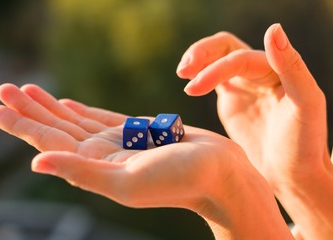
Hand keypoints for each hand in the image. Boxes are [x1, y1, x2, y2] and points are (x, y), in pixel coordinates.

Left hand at [0, 83, 291, 238]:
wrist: (217, 172)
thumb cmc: (178, 179)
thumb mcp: (125, 181)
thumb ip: (81, 172)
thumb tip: (37, 164)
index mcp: (95, 168)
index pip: (48, 142)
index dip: (21, 124)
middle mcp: (101, 156)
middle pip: (56, 129)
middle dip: (29, 109)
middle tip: (3, 89)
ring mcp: (116, 142)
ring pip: (74, 121)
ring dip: (50, 106)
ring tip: (27, 90)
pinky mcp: (134, 131)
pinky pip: (98, 118)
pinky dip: (80, 111)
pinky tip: (65, 104)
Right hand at [177, 23, 332, 238]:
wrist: (291, 173)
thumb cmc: (303, 144)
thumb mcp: (305, 104)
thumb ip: (291, 65)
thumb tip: (273, 29)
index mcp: (277, 69)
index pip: (238, 58)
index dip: (214, 70)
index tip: (192, 89)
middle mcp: (259, 72)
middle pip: (224, 48)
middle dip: (201, 54)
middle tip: (183, 70)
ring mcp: (244, 84)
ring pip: (215, 59)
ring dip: (197, 61)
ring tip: (182, 73)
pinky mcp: (231, 98)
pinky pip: (212, 78)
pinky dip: (198, 75)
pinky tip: (189, 84)